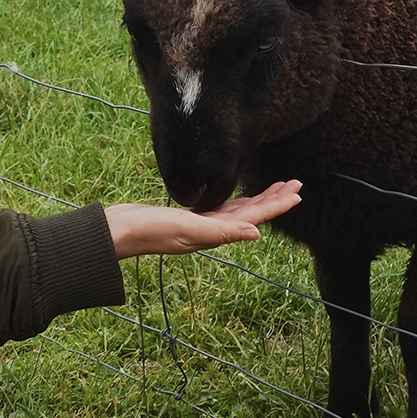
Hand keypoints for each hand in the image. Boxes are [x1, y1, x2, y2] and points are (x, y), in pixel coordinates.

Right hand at [105, 181, 302, 258]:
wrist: (120, 231)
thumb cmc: (151, 230)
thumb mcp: (188, 228)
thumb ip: (222, 232)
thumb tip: (256, 234)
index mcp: (216, 233)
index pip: (255, 217)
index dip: (277, 205)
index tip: (297, 192)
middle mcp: (213, 229)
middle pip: (252, 212)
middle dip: (274, 198)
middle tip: (295, 183)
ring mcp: (202, 222)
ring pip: (239, 209)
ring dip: (259, 198)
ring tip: (276, 187)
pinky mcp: (189, 215)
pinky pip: (221, 207)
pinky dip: (235, 200)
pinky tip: (239, 196)